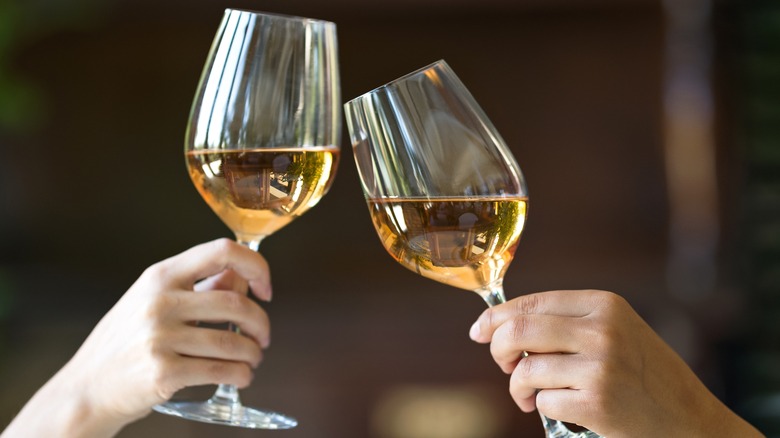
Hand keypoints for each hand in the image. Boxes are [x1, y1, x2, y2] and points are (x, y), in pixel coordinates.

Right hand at [3, 238, 272, 437]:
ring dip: (253, 354)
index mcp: (161, 275)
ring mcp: (160, 337)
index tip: (264, 288)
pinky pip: (221, 371)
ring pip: (233, 342)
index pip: (222, 251)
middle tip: (263, 336)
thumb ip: (199, 286)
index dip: (256, 266)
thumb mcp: (153, 299)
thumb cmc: (127, 341)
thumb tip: (243, 277)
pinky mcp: (164, 372)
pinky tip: (241, 375)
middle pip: (236, 304)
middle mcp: (160, 301)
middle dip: (261, 323)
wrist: (87, 387)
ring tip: (252, 359)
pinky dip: (241, 375)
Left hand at [469, 290, 762, 436]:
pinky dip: (542, 408)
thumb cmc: (645, 376)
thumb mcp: (616, 333)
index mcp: (604, 305)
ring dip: (518, 388)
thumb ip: (567, 324)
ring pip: (526, 370)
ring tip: (530, 396)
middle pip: (518, 330)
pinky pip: (543, 401)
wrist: (692, 421)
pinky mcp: (597, 402)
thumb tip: (501, 325)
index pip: (532, 302)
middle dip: (499, 349)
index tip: (479, 331)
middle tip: (505, 366)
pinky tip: (559, 409)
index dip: (495, 317)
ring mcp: (600, 366)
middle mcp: (602, 330)